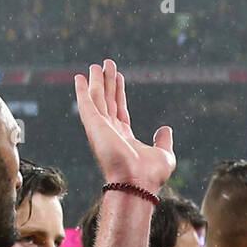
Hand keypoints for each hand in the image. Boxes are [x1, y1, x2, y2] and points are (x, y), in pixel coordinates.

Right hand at [73, 60, 173, 192]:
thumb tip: (166, 129)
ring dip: (97, 81)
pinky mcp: (93, 125)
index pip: (120, 110)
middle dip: (107, 83)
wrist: (137, 181)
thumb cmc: (150, 175)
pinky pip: (87, 104)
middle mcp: (110, 132)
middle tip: (106, 64)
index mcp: (124, 138)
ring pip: (97, 99)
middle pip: (107, 102)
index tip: (118, 77)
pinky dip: (82, 91)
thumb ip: (163, 141)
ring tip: (97, 65)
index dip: (119, 93)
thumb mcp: (164, 154)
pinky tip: (80, 78)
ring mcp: (100, 128)